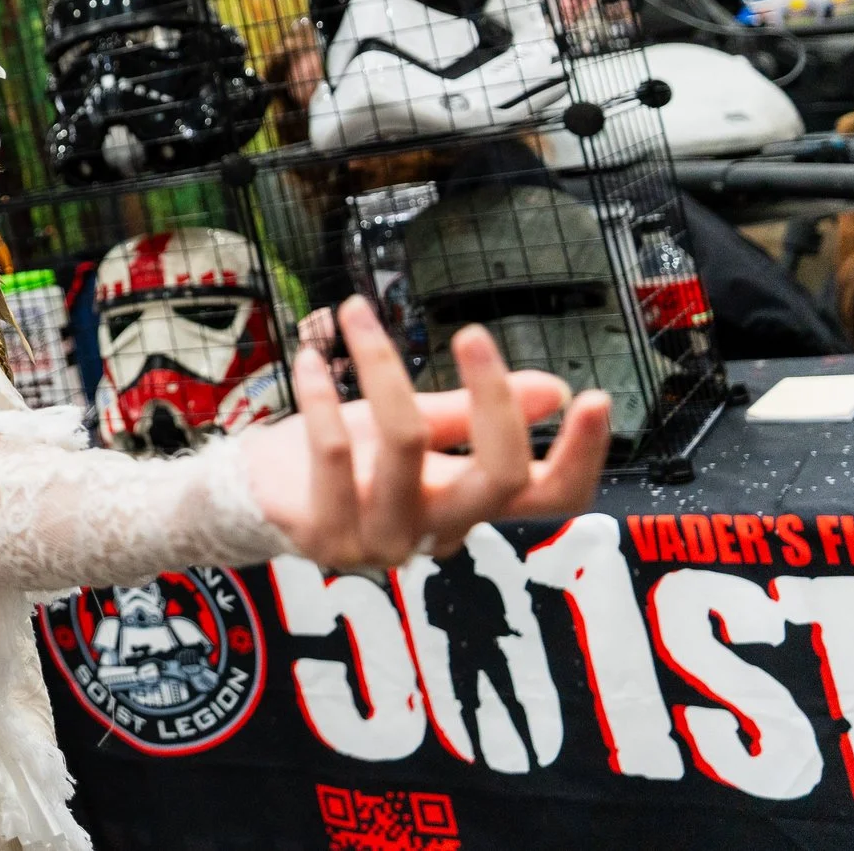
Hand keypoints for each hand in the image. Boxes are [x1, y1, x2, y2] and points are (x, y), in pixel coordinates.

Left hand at [242, 296, 610, 568]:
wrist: (260, 494)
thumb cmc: (347, 457)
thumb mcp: (414, 427)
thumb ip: (471, 412)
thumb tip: (555, 387)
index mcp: (471, 503)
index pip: (550, 497)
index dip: (581, 456)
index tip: (593, 396)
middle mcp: (438, 529)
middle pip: (498, 477)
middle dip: (494, 400)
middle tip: (475, 333)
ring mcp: (383, 541)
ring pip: (406, 445)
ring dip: (381, 365)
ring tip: (356, 311)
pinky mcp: (327, 535)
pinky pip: (334, 454)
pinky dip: (320, 395)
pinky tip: (310, 358)